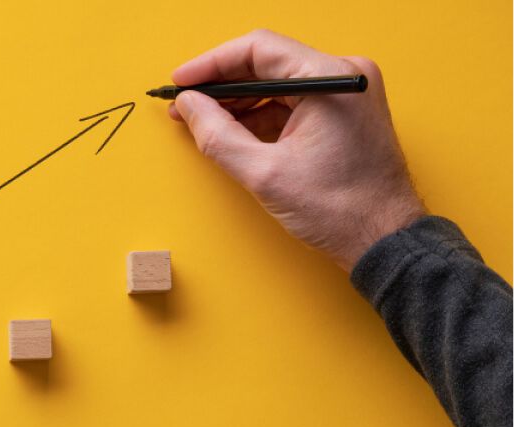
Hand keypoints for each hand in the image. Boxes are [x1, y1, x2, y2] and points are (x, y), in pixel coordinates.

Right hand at [167, 29, 425, 269]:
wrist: (383, 239)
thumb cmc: (341, 209)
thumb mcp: (264, 173)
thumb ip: (218, 134)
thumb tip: (188, 107)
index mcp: (331, 79)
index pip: (259, 49)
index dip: (212, 64)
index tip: (181, 80)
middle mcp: (343, 76)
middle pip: (266, 63)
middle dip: (221, 85)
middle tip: (184, 104)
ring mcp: (345, 93)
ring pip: (276, 83)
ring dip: (237, 101)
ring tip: (201, 121)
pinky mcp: (342, 112)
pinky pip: (291, 101)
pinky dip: (259, 114)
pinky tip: (232, 132)